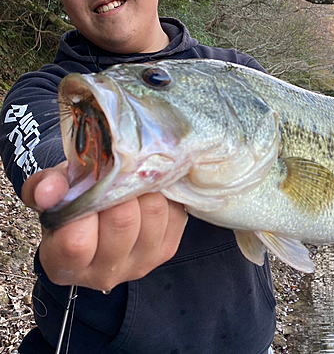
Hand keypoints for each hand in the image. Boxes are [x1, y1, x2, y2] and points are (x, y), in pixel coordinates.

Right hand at [22, 162, 187, 289]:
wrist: (101, 217)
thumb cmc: (74, 202)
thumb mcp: (54, 192)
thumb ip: (44, 188)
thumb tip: (49, 190)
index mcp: (65, 264)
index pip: (76, 242)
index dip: (85, 206)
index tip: (88, 183)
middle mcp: (105, 272)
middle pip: (123, 221)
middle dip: (120, 189)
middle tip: (116, 173)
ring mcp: (141, 263)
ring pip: (154, 211)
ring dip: (145, 188)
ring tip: (133, 180)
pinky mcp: (168, 249)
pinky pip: (175, 211)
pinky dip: (165, 193)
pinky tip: (150, 190)